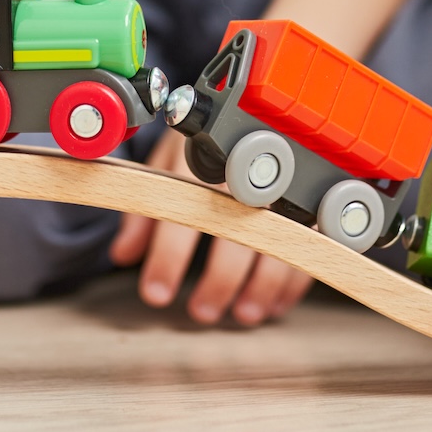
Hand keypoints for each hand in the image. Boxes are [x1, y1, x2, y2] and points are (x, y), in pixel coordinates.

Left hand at [108, 133, 313, 325]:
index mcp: (201, 164)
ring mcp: (280, 187)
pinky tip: (274, 303)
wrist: (250, 116)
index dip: (167, 258)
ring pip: (278, 243)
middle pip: (236, 233)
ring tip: (244, 315)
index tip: (154, 294)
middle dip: (219, 281)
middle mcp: (243, 175)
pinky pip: (308, 244)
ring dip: (262, 287)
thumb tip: (122, 254)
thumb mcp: (167, 165)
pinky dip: (293, 280)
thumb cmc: (204, 146)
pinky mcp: (306, 201)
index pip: (181, 215)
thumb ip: (145, 211)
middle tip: (202, 312)